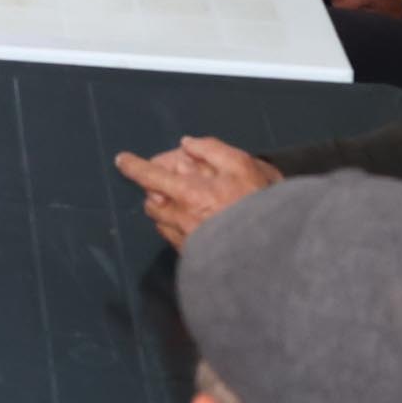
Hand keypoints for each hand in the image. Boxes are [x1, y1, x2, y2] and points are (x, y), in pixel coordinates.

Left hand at [114, 137, 279, 247]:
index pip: (151, 176)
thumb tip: (187, 143)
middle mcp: (183, 220)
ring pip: (163, 223)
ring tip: (192, 204)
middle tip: (176, 182)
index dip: (134, 166)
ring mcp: (188, 242)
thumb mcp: (242, 165)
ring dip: (168, 210)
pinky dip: (181, 228)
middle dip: (156, 190)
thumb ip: (211, 149)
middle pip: (153, 202)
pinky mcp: (196, 259)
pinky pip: (177, 240)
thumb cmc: (262, 206)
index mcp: (191, 194)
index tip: (122, 160)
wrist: (278, 250)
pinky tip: (202, 224)